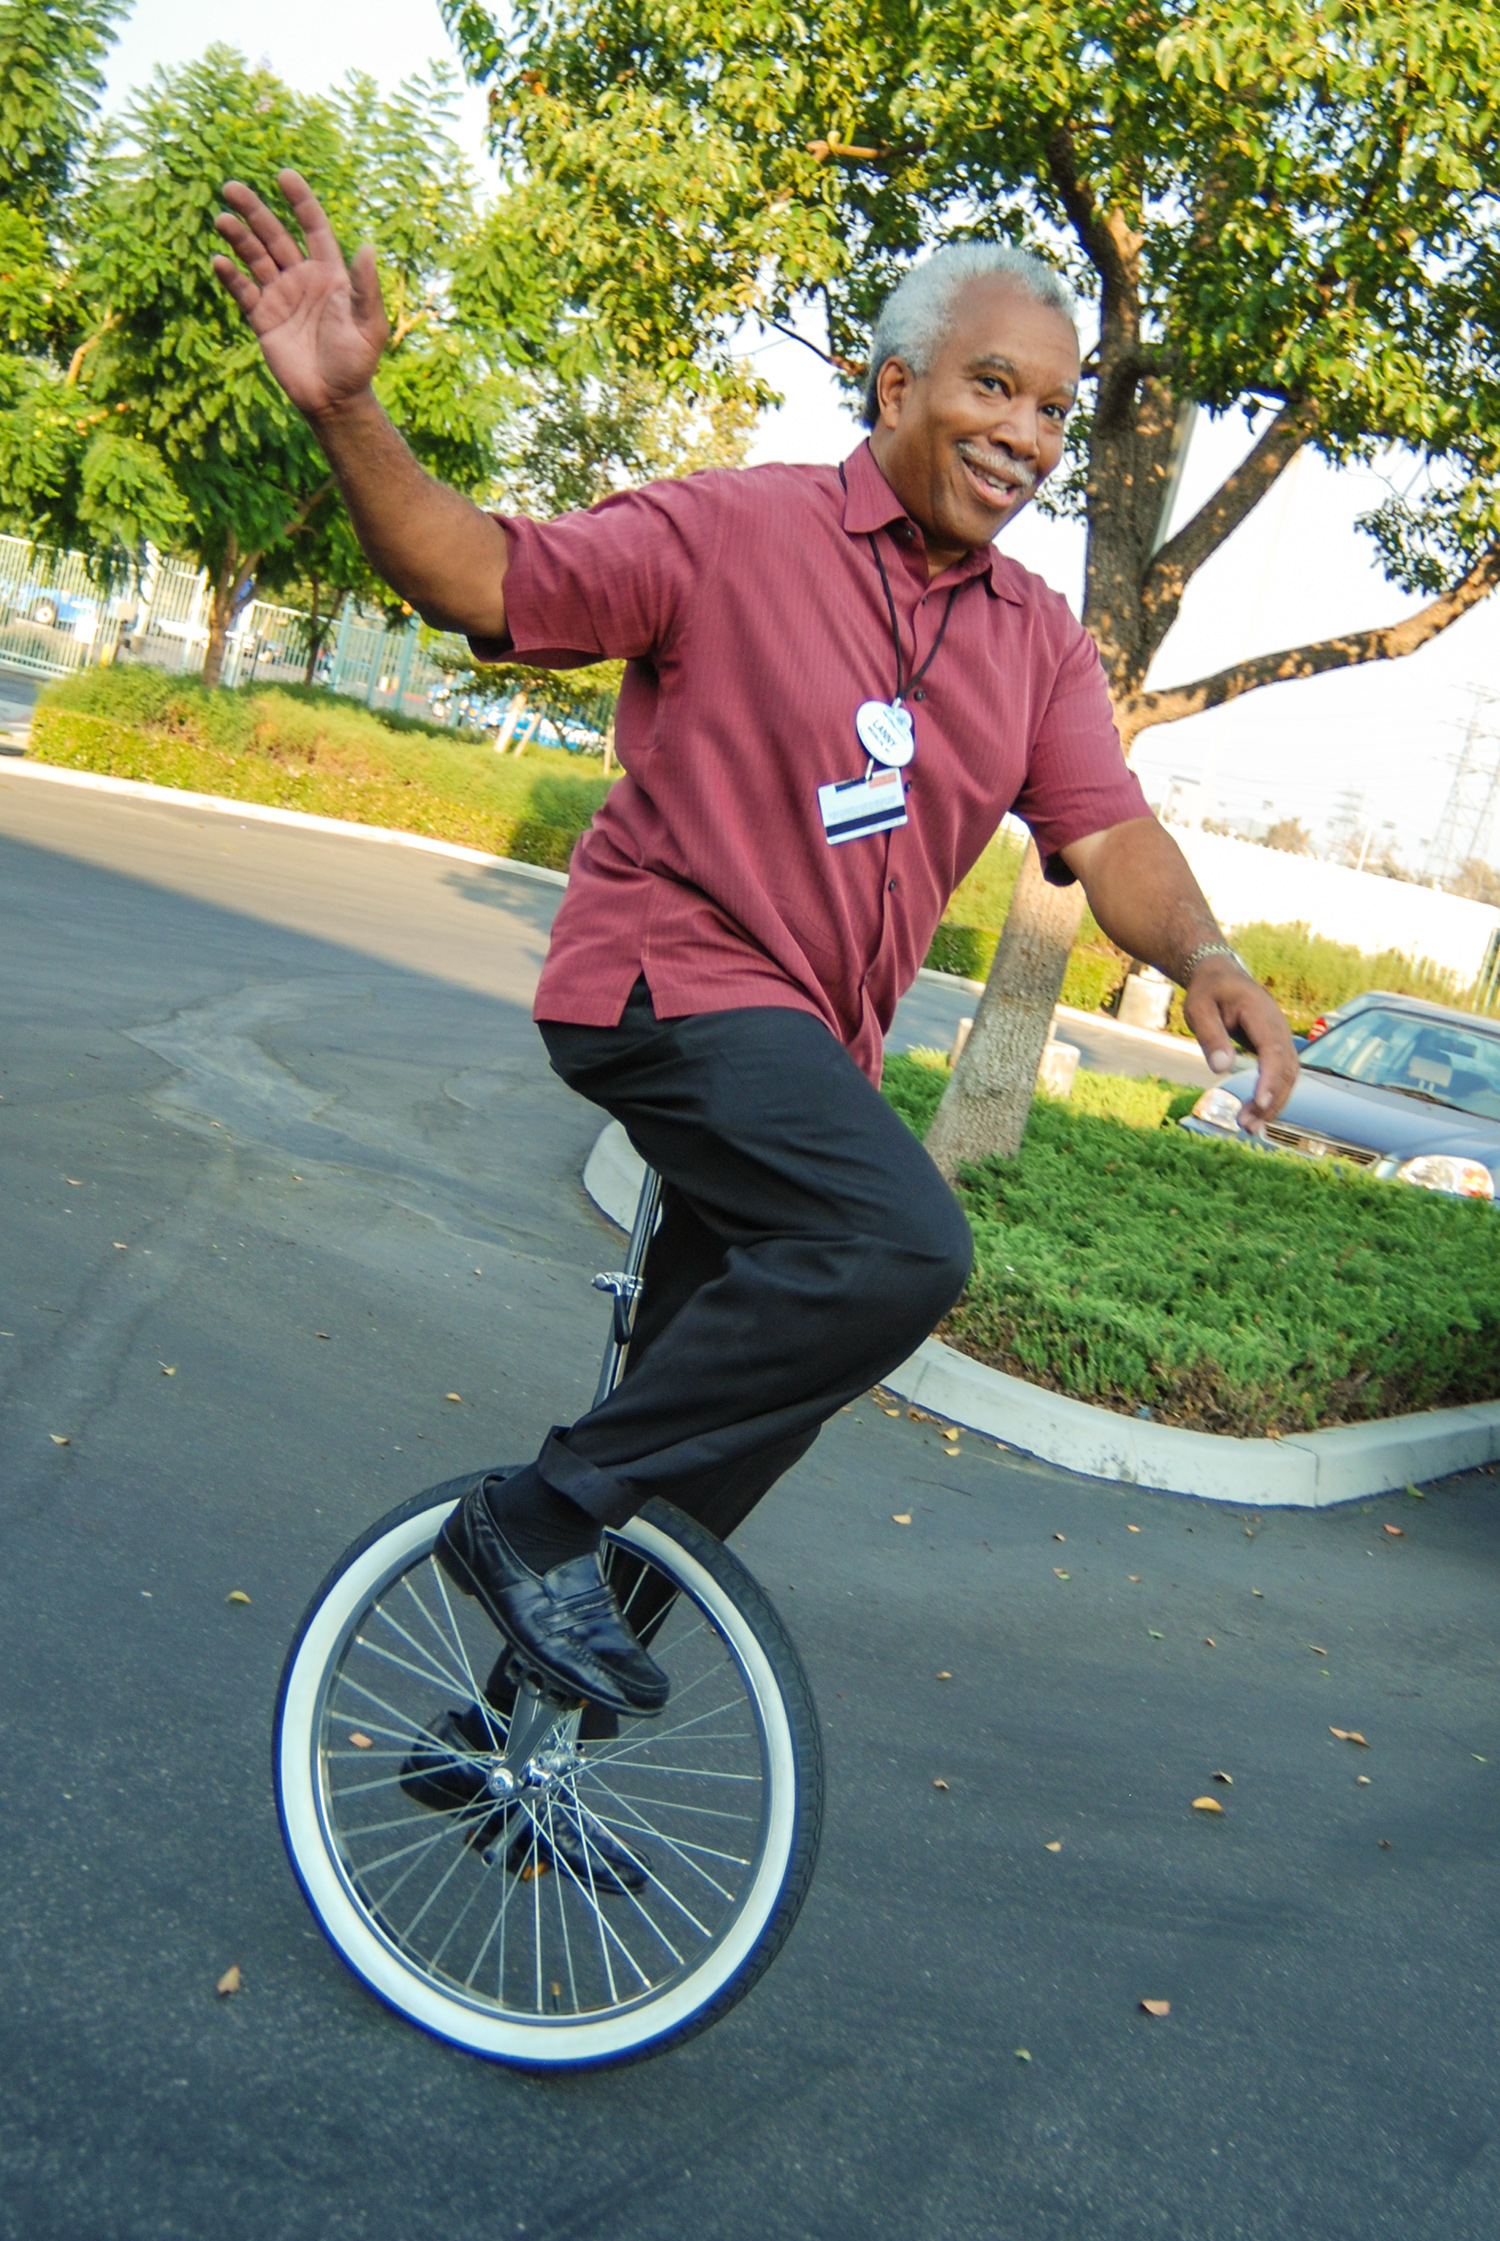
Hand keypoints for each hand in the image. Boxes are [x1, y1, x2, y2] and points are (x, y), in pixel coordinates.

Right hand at [212, 171, 387, 418]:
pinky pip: (243, 292)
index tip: (284, 175)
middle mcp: (302, 278)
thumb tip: (367, 246)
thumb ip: (366, 289)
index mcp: (329, 274)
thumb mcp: (369, 326)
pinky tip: (220, 261)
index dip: (300, 201)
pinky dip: (231, 277)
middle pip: (275, 235)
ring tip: (222, 219)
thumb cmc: (357, 363)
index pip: (313, 227)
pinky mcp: (262, 319)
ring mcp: (280, 297)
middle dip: (254, 211)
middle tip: (231, 187)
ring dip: (238, 237)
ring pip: (254, 258)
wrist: (334, 400)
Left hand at [1183, 957, 1298, 1131]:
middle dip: (1272, 1099)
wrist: (1221, 976)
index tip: (1261, 1102)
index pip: (1274, 1050)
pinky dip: (1273, 1096)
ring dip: (1274, 1103)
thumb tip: (1221, 1069)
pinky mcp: (1277, 1048)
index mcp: (1261, 1013)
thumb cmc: (1208, 992)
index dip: (1270, 1078)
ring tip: (1249, 1126)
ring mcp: (1282, 1038)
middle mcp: (1279, 1027)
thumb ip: (1210, 1036)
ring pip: (1289, 1076)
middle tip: (1247, 1125)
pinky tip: (1256, 1114)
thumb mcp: (1199, 1009)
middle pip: (1287, 1069)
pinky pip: (1282, 1075)